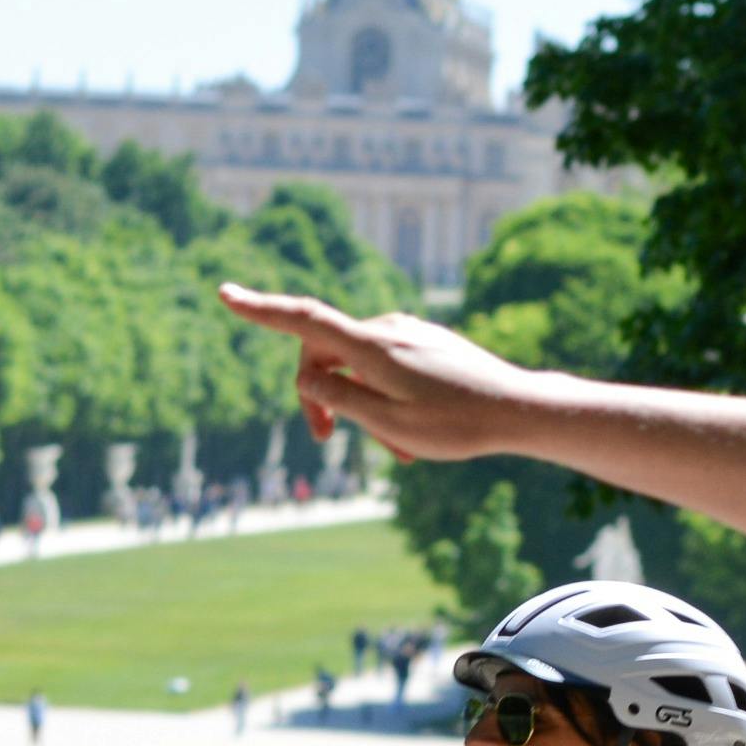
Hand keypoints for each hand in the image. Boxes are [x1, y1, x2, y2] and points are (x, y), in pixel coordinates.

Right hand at [217, 286, 544, 462]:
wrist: (519, 410)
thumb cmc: (455, 424)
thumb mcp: (387, 422)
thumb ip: (339, 398)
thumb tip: (306, 378)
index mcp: (371, 346)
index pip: (303, 320)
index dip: (261, 309)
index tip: (226, 294)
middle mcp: (387, 329)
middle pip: (326, 353)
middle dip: (321, 395)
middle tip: (327, 441)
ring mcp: (408, 333)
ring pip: (359, 367)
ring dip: (363, 407)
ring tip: (397, 452)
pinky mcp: (425, 343)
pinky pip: (387, 368)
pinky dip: (385, 399)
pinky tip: (413, 437)